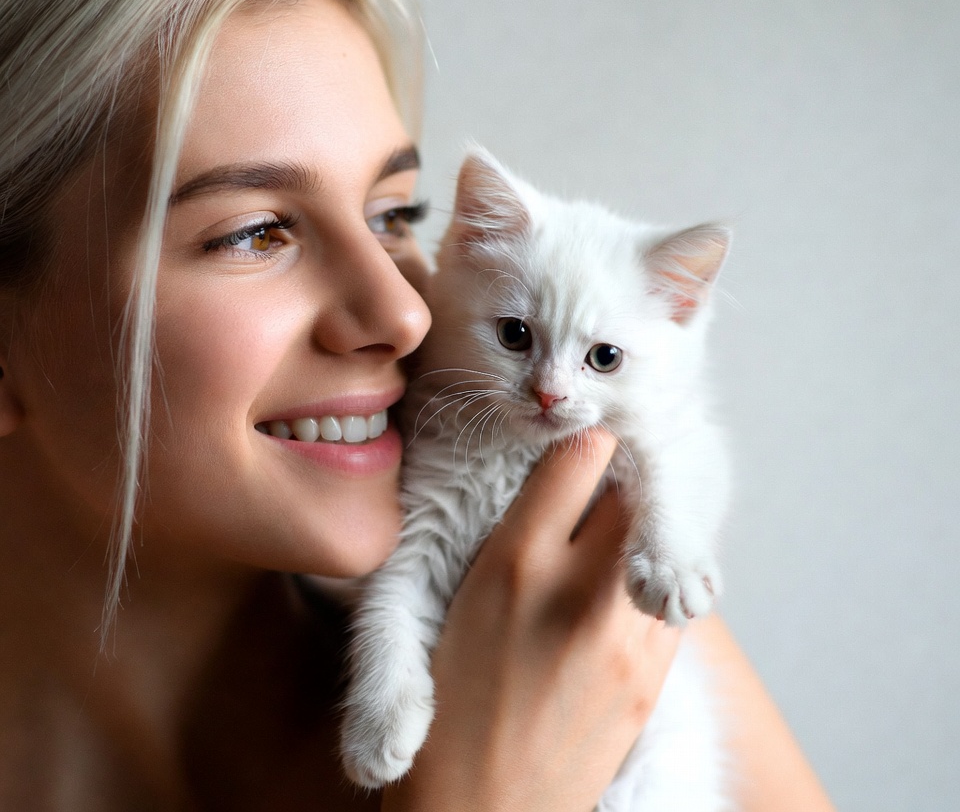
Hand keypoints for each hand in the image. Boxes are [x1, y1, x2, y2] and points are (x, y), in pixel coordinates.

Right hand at [381, 431, 679, 811]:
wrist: (483, 811)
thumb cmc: (452, 704)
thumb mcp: (457, 600)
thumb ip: (517, 534)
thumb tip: (564, 480)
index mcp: (516, 563)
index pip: (582, 455)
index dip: (584, 442)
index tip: (581, 447)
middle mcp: (579, 591)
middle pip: (636, 490)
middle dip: (623, 477)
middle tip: (606, 481)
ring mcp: (627, 638)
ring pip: (661, 541)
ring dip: (640, 530)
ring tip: (610, 541)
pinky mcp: (655, 678)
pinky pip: (668, 600)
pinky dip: (648, 584)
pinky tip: (618, 597)